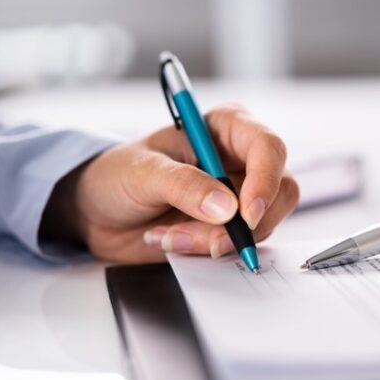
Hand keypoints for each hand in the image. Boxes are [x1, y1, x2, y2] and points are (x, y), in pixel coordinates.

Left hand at [41, 104, 298, 262]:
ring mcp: (241, 196)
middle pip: (280, 190)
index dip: (264, 181)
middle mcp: (241, 160)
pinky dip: (211, 251)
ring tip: (172, 237)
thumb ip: (183, 185)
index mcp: (225, 128)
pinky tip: (176, 242)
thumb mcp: (142, 172)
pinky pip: (244, 244)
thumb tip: (226, 207)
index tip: (244, 215)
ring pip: (264, 224)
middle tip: (210, 241)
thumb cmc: (116, 176)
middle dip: (246, 223)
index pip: (268, 148)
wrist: (98, 214)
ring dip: (219, 240)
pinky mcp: (233, 227)